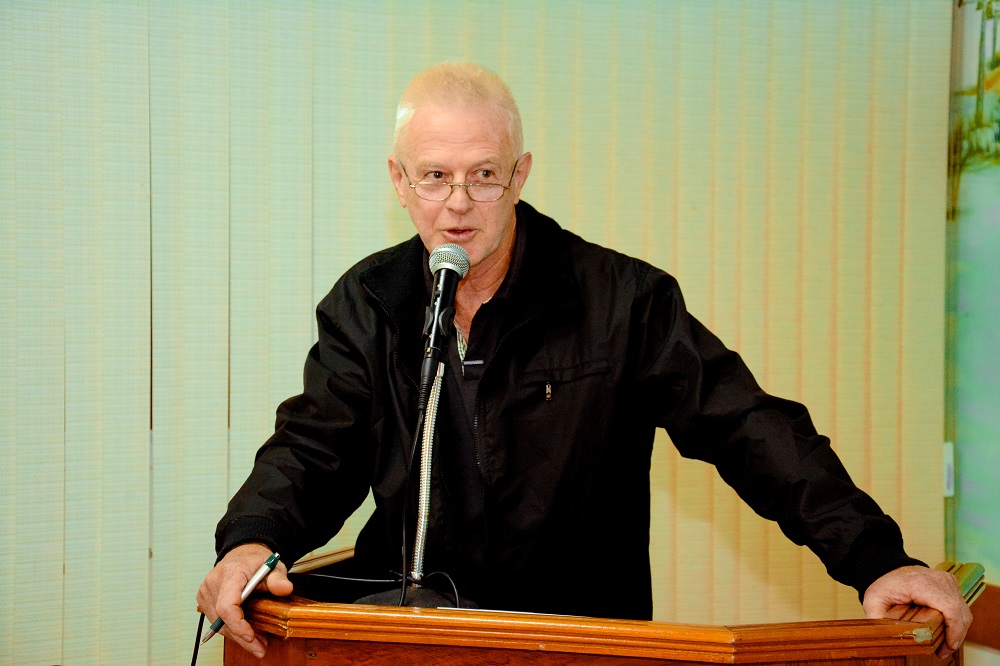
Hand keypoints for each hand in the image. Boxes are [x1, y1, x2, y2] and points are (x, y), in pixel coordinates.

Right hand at [196, 542, 293, 658]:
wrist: (241, 553)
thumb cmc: (256, 560)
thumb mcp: (274, 566)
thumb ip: (278, 579)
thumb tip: (285, 589)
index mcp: (230, 574)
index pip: (226, 605)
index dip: (237, 624)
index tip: (251, 636)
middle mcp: (213, 583)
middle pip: (222, 619)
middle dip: (241, 636)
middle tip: (260, 648)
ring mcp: (206, 591)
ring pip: (218, 623)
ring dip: (237, 636)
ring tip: (258, 643)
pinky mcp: (205, 598)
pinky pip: (216, 620)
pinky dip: (231, 629)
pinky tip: (246, 634)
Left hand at [862, 565, 972, 658]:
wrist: (890, 569)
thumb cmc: (884, 585)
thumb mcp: (874, 601)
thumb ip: (876, 618)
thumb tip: (881, 636)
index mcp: (922, 584)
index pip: (949, 608)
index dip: (954, 630)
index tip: (948, 646)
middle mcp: (940, 580)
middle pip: (960, 612)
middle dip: (955, 635)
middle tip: (942, 651)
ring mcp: (948, 581)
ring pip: (963, 611)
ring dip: (957, 630)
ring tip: (944, 645)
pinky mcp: (952, 585)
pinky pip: (961, 607)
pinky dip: (956, 622)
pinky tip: (946, 633)